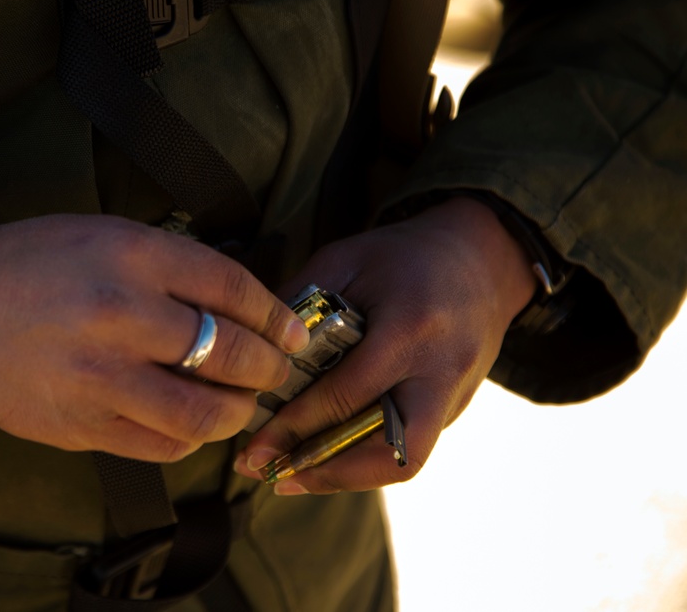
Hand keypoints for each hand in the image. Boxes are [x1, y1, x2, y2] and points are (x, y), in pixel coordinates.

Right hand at [0, 214, 309, 461]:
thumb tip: (236, 306)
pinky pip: (163, 445)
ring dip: (238, 412)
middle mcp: (120, 314)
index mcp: (130, 254)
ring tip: (241, 404)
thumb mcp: (102, 235)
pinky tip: (190, 421)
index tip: (292, 333)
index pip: (232, 288)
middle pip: (232, 354)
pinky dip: (191, 437)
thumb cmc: (27, 265)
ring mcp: (101, 376)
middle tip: (276, 372)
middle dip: (270, 369)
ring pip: (205, 413)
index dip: (276, 316)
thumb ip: (168, 265)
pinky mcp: (82, 425)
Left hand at [235, 197, 537, 493]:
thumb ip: (297, 303)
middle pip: (392, 450)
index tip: (254, 448)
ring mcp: (454, 395)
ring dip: (345, 475)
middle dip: (328, 472)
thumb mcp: (344, 260)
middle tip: (275, 476)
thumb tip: (250, 354)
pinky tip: (321, 456)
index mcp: (411, 328)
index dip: (295, 428)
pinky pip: (407, 446)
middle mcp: (441, 370)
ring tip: (290, 476)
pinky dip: (362, 458)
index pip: (347, 395)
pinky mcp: (454, 408)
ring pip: (404, 461)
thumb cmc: (403, 255)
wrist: (482, 257)